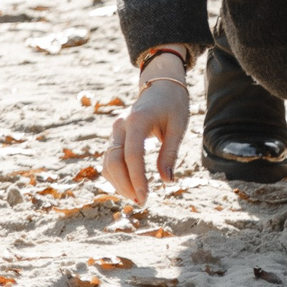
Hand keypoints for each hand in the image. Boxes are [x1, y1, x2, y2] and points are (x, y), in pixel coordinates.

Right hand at [102, 78, 188, 205]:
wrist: (161, 85)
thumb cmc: (173, 105)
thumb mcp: (178, 126)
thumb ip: (170, 153)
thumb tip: (167, 182)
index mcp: (137, 120)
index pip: (132, 155)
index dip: (136, 179)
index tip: (145, 196)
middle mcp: (120, 125)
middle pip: (113, 161)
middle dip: (124, 185)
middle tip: (141, 201)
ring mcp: (114, 131)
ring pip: (107, 163)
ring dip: (119, 183)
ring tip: (137, 196)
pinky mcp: (114, 137)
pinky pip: (109, 160)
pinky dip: (116, 175)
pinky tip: (130, 186)